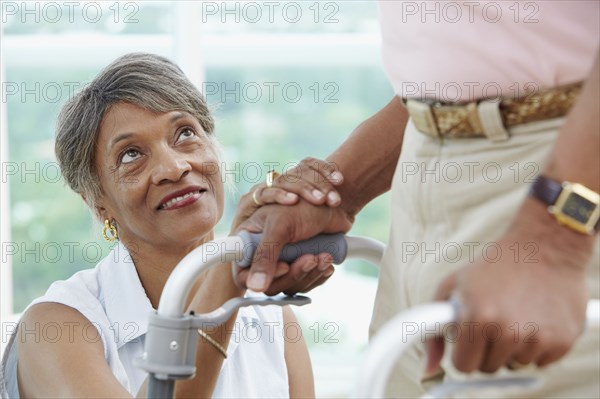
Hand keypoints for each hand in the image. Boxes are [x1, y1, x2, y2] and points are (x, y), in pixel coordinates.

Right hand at [230, 158, 348, 294]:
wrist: (331, 202)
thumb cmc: (302, 204)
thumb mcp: (279, 227)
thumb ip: (265, 255)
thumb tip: (255, 287)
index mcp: (248, 241)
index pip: (242, 273)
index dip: (260, 276)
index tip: (284, 265)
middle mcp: (262, 254)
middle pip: (269, 284)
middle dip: (294, 274)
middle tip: (310, 258)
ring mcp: (281, 261)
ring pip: (289, 285)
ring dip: (309, 273)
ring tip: (323, 256)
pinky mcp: (299, 266)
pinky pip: (304, 283)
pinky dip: (317, 275)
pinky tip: (326, 261)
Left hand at [425, 198, 593, 374]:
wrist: (545, 246)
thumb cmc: (493, 265)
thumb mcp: (452, 286)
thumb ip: (432, 329)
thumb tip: (428, 368)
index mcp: (478, 318)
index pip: (463, 366)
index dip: (463, 352)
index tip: (467, 339)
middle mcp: (509, 331)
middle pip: (489, 368)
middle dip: (486, 349)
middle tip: (491, 321)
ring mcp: (538, 338)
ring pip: (515, 365)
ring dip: (512, 347)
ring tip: (514, 313)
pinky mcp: (563, 340)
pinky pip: (541, 361)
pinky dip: (537, 345)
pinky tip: (535, 317)